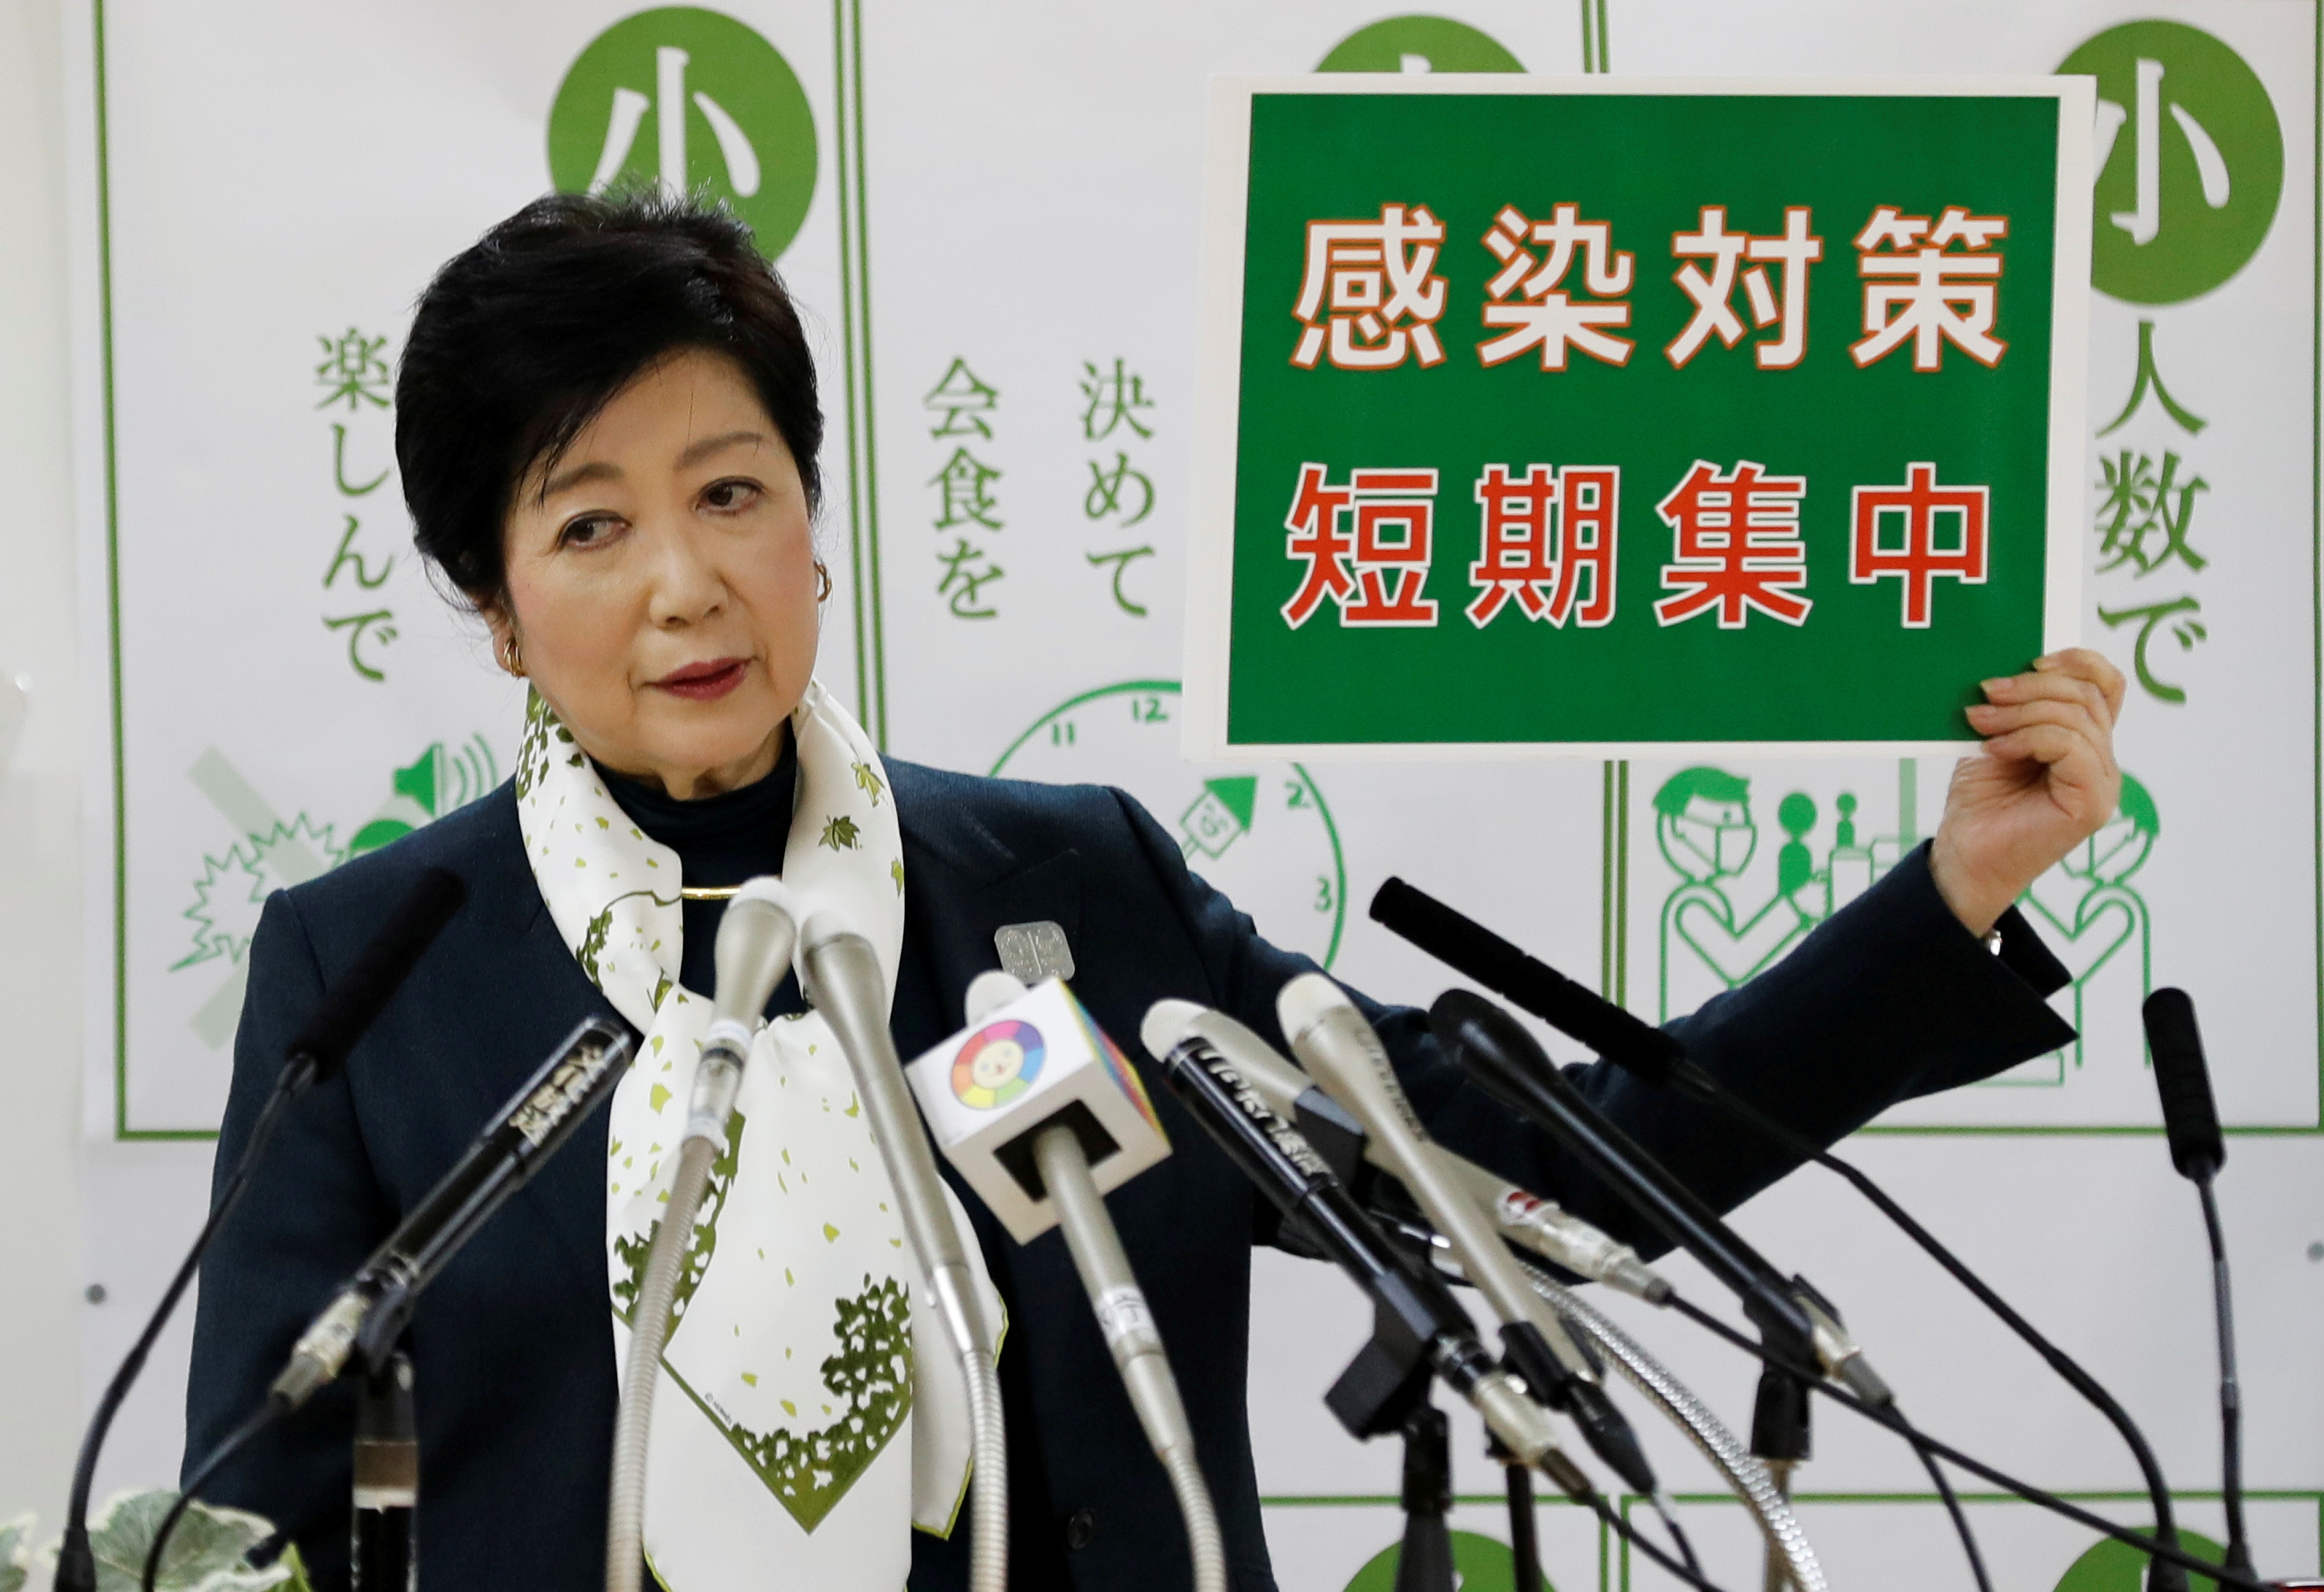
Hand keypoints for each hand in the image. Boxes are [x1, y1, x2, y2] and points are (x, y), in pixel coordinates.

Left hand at [1930, 649, 2125, 936]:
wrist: (1965, 856)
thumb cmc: (1980, 801)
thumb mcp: (1995, 740)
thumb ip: (2014, 709)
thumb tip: (2005, 669)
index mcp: (2085, 741)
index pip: (2105, 686)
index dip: (2078, 661)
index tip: (2031, 660)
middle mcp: (2102, 760)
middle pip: (2086, 696)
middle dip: (2031, 687)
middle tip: (1985, 692)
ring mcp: (2102, 782)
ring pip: (2076, 718)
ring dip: (2021, 711)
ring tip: (1979, 720)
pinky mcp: (2092, 802)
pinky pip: (2070, 747)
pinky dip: (2028, 738)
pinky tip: (1995, 749)